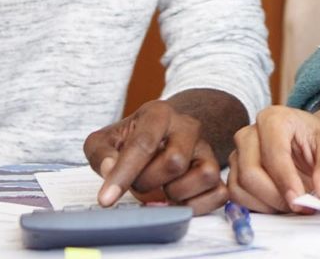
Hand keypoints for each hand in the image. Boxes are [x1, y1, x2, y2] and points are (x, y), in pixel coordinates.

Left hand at [84, 101, 229, 214]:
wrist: (163, 134)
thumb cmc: (131, 139)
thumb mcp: (105, 140)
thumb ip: (101, 154)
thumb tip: (110, 169)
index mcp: (158, 114)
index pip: (143, 144)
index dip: (124, 174)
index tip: (106, 199)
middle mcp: (188, 127)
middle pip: (175, 162)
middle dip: (148, 182)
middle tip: (137, 183)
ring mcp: (206, 149)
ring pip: (204, 176)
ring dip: (176, 194)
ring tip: (161, 190)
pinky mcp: (218, 171)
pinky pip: (219, 193)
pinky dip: (196, 205)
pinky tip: (177, 200)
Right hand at [225, 106, 319, 213]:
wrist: (312, 143)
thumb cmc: (319, 140)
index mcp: (274, 119)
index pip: (273, 154)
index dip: (286, 182)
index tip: (300, 201)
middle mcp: (249, 134)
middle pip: (250, 173)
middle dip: (276, 197)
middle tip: (301, 206)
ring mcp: (238, 154)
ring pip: (240, 188)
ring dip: (267, 204)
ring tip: (293, 203)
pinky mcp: (234, 173)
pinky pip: (237, 197)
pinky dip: (259, 207)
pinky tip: (279, 204)